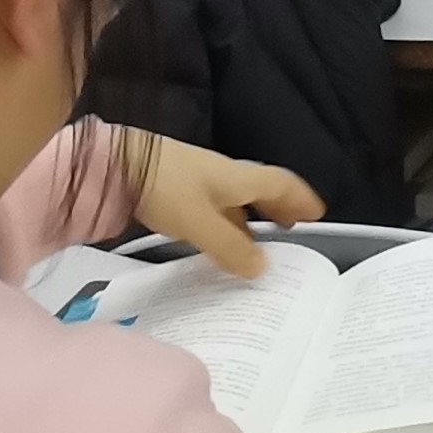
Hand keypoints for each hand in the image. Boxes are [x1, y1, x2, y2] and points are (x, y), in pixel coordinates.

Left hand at [129, 133, 322, 277]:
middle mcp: (224, 176)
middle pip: (261, 191)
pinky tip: (215, 241)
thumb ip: (230, 246)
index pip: (281, 185)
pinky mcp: (178, 191)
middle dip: (279, 208)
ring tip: (255, 244)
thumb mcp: (200, 222)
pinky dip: (225, 225)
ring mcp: (200, 182)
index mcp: (239, 177)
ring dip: (251, 221)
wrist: (116, 164)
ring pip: (236, 202)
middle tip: (291, 228)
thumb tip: (262, 268)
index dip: (300, 198)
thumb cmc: (165, 186)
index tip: (316, 214)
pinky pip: (214, 210)